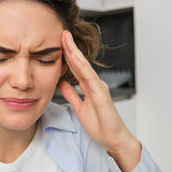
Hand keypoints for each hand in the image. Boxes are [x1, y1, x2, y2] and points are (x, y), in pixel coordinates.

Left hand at [58, 31, 140, 171]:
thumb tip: (61, 83)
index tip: (58, 43)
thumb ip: (72, 94)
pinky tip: (74, 57)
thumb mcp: (79, 107)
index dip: (67, 55)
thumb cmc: (100, 124)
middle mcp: (94, 83)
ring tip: (66, 38)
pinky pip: (89, 77)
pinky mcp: (101, 94)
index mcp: (89, 86)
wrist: (113, 138)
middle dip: (70, 47)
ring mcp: (98, 87)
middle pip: (79, 62)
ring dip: (74, 51)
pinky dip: (81, 66)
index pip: (76, 67)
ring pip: (84, 66)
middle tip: (61, 33)